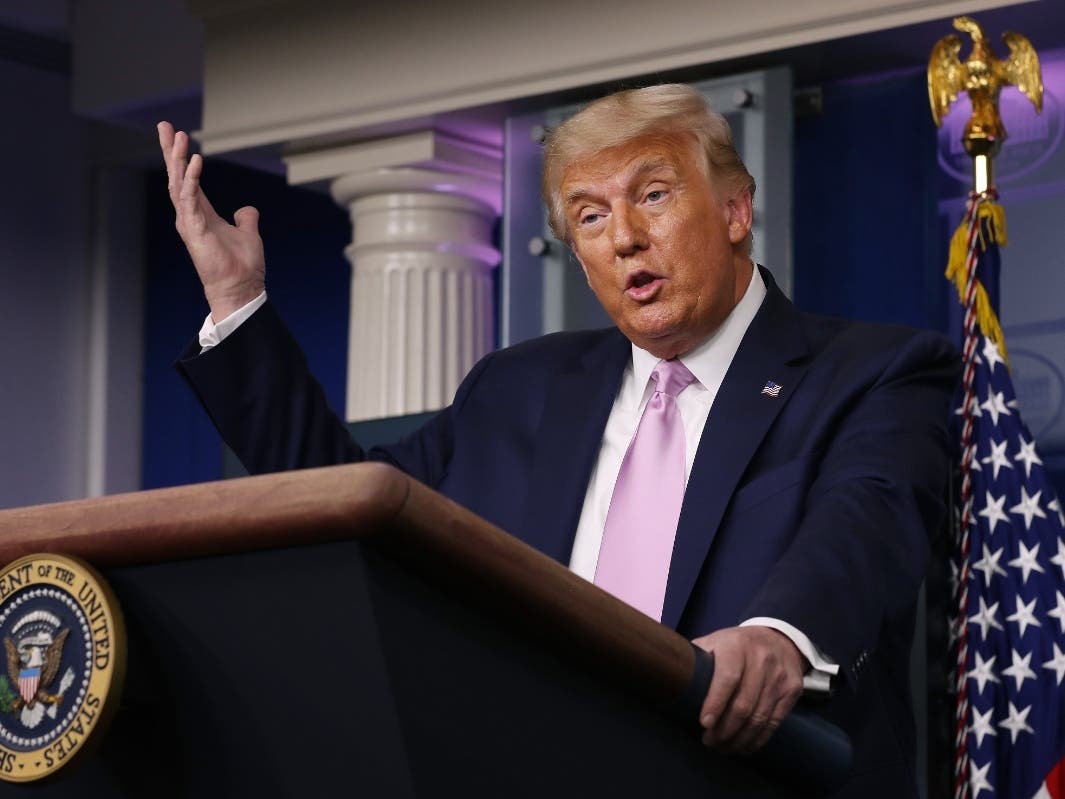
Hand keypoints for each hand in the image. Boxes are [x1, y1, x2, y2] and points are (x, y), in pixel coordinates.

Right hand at [157, 121, 265, 321]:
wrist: (241, 288)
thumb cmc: (241, 265)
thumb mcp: (247, 234)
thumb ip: (245, 219)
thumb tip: (247, 210)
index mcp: (201, 213)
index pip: (187, 179)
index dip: (181, 157)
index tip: (176, 134)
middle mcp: (191, 215)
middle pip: (177, 176)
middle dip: (171, 151)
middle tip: (164, 126)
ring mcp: (190, 222)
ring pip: (179, 184)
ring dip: (178, 159)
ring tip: (178, 137)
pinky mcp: (195, 229)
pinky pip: (190, 199)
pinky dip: (192, 179)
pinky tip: (195, 161)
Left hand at [692, 626, 804, 753]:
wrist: (777, 638)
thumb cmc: (735, 646)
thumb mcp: (714, 642)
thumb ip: (695, 658)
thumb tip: (668, 677)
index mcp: (736, 645)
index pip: (727, 677)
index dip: (715, 703)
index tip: (704, 724)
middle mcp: (761, 659)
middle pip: (743, 704)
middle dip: (724, 730)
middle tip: (709, 742)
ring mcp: (779, 675)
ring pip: (759, 717)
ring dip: (739, 739)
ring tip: (723, 747)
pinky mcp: (792, 690)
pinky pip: (774, 722)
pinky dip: (758, 739)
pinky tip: (744, 746)